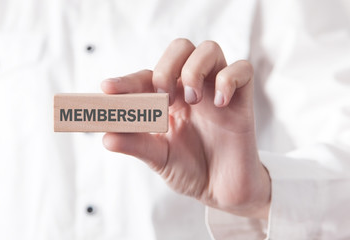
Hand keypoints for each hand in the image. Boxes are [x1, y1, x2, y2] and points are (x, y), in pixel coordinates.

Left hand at [101, 39, 270, 218]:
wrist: (223, 190)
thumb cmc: (190, 169)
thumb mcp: (159, 159)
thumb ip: (136, 145)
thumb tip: (106, 137)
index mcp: (168, 99)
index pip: (146, 76)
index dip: (127, 80)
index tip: (108, 89)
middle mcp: (192, 88)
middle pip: (180, 48)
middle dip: (166, 66)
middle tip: (163, 97)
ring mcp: (217, 90)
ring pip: (209, 49)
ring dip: (195, 69)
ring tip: (192, 101)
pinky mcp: (242, 99)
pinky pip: (243, 69)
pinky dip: (229, 79)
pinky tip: (220, 104)